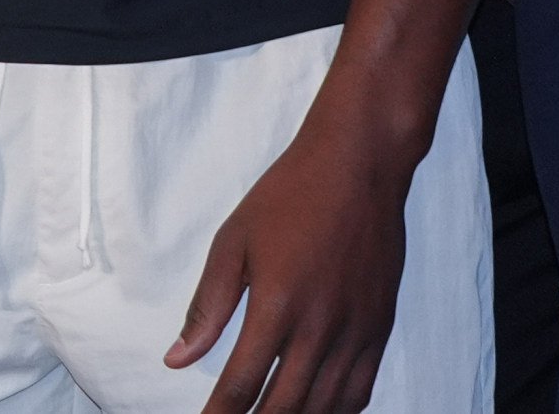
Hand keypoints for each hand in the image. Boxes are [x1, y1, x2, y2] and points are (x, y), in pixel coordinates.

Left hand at [168, 105, 415, 413]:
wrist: (358, 170)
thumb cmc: (287, 198)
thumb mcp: (232, 243)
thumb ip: (207, 305)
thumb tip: (176, 357)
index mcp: (277, 306)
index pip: (242, 382)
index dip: (221, 413)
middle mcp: (321, 328)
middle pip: (286, 404)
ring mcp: (357, 332)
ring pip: (326, 404)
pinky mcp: (381, 329)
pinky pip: (361, 389)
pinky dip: (338, 411)